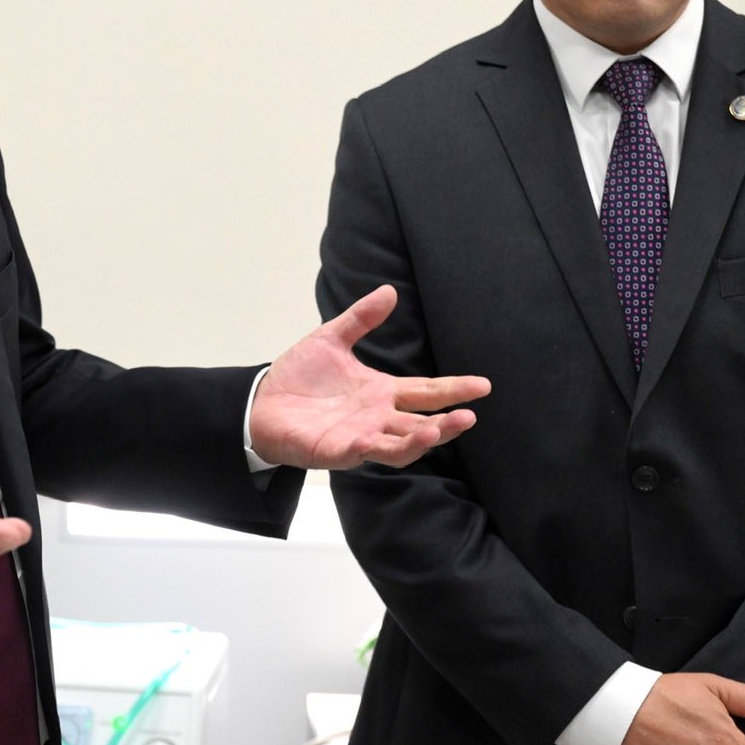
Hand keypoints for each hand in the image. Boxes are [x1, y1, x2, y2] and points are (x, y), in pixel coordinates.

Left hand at [247, 285, 488, 468]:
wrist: (261, 401)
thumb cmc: (299, 376)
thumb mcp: (331, 339)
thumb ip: (361, 319)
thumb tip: (390, 291)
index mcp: (382, 392)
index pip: (427, 392)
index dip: (454, 389)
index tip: (483, 385)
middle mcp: (378, 418)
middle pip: (422, 424)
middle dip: (447, 423)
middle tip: (469, 415)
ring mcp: (360, 437)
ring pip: (399, 446)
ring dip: (419, 441)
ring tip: (438, 431)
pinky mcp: (336, 451)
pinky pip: (358, 453)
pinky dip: (370, 448)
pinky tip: (375, 439)